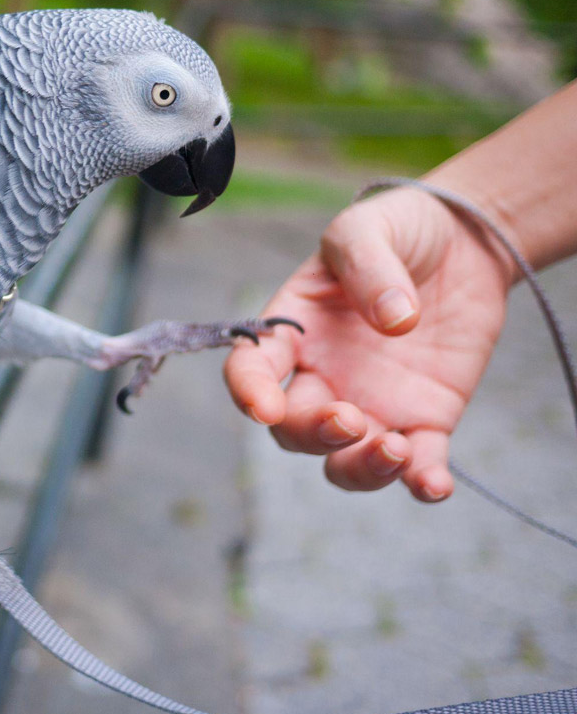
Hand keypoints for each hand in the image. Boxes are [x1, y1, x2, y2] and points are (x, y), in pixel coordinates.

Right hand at [223, 187, 515, 501]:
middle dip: (312, 434)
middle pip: (293, 430)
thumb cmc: (399, 229)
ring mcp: (371, 403)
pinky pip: (418, 465)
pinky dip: (422, 483)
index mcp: (293, 330)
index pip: (250, 369)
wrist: (465, 242)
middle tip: (350, 418)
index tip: (266, 407)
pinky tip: (434, 485)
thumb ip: (370, 265)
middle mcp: (322, 376)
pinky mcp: (425, 419)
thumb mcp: (369, 227)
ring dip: (361, 470)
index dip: (248, 393)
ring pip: (344, 461)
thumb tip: (395, 320)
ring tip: (397, 451)